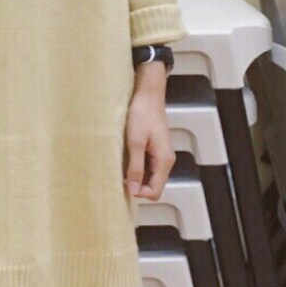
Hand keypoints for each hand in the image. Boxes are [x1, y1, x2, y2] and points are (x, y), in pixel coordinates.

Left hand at [123, 86, 174, 200]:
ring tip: (121, 167)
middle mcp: (166, 161)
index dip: (138, 192)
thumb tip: (134, 191)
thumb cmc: (142, 113)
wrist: (148, 94)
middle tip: (119, 176)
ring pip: (150, 178)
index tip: (123, 182)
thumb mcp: (135, 143)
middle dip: (137, 186)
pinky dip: (137, 169)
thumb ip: (135, 168)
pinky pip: (147, 168)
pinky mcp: (155, 150)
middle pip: (153, 187)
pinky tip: (125, 160)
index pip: (155, 192)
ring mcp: (161, 156)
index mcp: (164, 160)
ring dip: (136, 178)